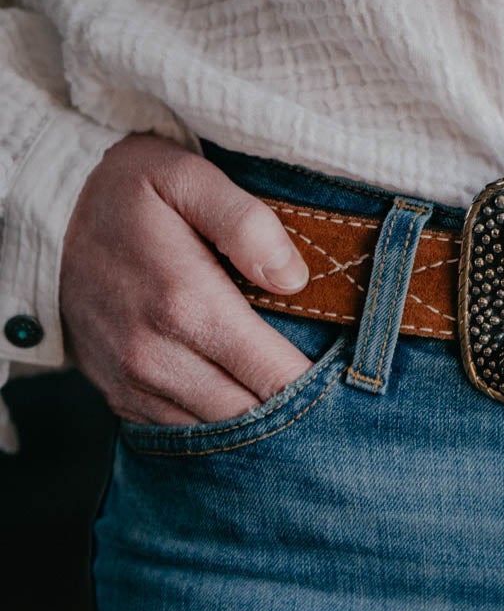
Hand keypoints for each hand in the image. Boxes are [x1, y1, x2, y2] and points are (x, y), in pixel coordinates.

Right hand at [61, 132, 312, 425]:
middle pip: (252, 417)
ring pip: (220, 433)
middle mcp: (156, 356)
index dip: (321, 387)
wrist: (47, 222)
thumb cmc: (128, 194)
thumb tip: (294, 279)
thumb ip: (246, 222)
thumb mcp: (185, 177)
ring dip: (259, 424)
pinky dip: (219, 424)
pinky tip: (243, 398)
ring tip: (291, 397)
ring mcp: (135, 383)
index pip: (276, 377)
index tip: (350, 379)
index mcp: (186, 304)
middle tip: (331, 394)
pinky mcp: (122, 399)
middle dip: (297, 412)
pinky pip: (184, 433)